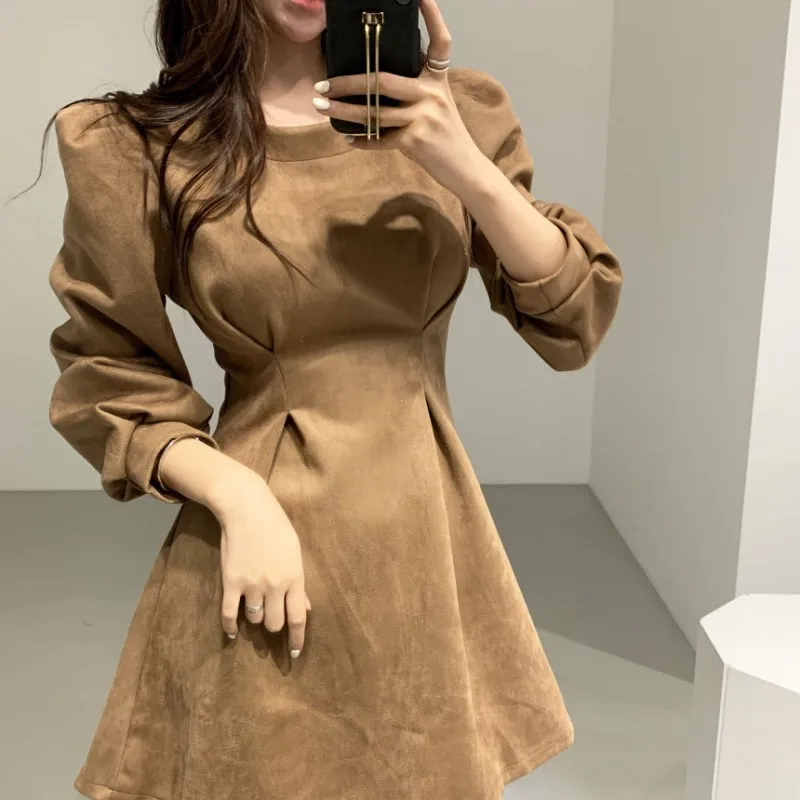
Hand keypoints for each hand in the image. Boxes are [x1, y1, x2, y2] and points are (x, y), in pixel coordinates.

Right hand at [211, 470, 311, 657]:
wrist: (247, 509)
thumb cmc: (276, 528)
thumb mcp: (295, 553)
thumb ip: (299, 582)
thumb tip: (306, 608)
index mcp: (294, 577)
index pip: (299, 617)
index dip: (298, 639)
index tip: (296, 653)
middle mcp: (274, 585)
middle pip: (275, 623)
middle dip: (275, 626)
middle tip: (273, 620)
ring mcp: (252, 584)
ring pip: (255, 619)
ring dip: (256, 619)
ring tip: (256, 612)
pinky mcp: (231, 582)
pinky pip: (229, 613)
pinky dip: (229, 626)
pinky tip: (231, 633)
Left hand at [312, 0, 483, 191]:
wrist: (465, 169)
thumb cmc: (447, 136)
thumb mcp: (438, 104)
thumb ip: (416, 88)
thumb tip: (379, 80)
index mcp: (438, 80)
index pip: (440, 42)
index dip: (432, 16)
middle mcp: (432, 94)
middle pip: (382, 80)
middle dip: (348, 83)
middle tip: (323, 85)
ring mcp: (424, 117)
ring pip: (374, 112)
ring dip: (344, 111)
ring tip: (322, 107)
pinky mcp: (416, 141)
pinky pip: (381, 139)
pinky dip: (363, 141)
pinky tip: (349, 138)